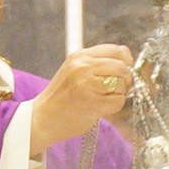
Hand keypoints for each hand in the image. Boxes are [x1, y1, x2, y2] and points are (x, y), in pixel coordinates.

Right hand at [27, 44, 141, 156]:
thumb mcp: (74, 70)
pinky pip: (118, 101)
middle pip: (121, 67)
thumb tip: (126, 52)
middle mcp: (83, 67)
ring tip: (104, 99)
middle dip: (126, 79)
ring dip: (119, 94)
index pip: (115, 50)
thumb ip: (97, 62)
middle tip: (119, 88)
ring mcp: (87, 84)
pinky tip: (102, 109)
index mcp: (80, 56)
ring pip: (122, 85)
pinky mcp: (92, 102)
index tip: (125, 71)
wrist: (42, 118)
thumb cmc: (60, 97)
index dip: (126, 61)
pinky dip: (115, 107)